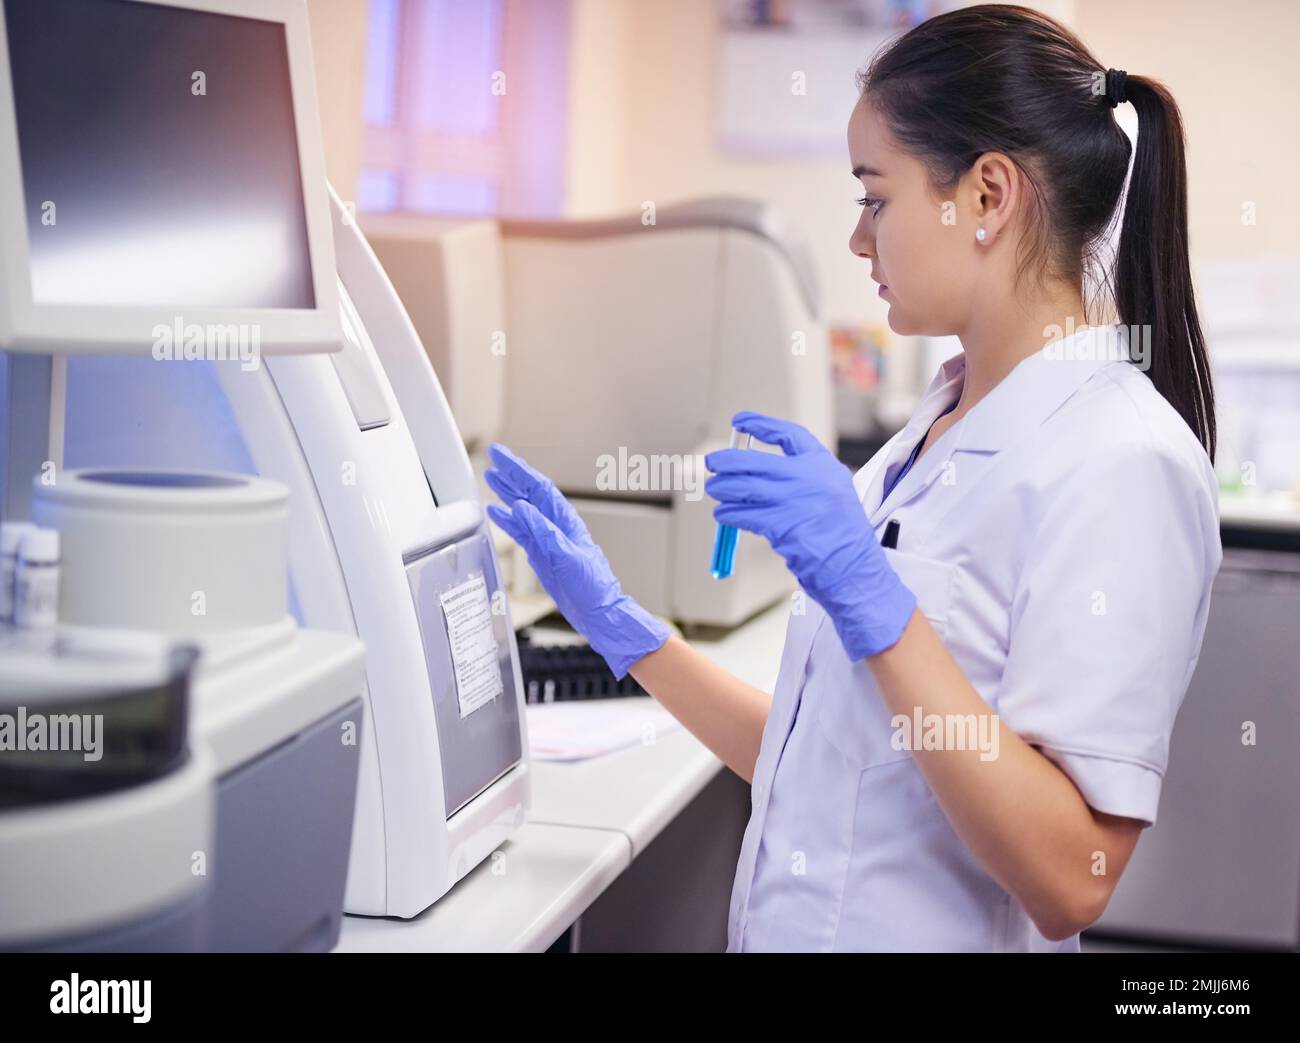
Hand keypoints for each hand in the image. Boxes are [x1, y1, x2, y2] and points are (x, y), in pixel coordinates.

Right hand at [484, 443, 669, 679]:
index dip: (518, 469)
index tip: (500, 456)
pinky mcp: (541, 554)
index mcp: (565, 521)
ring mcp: (547, 538)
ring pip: (523, 509)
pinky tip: (495, 512)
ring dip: (507, 493)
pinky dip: (507, 520)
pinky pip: (521, 531)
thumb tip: (522, 509)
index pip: (538, 487)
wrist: (599, 612)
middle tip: (493, 458)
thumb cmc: (593, 586)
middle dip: (511, 474)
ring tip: (490, 478)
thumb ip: (544, 532)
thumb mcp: (568, 556)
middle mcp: (555, 525)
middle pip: (530, 493)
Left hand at [704, 411, 915, 658]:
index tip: (740, 422)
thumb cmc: (841, 536)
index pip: (788, 435)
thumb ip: (800, 478)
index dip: (760, 425)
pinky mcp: (783, 527)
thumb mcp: (832, 494)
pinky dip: (729, 514)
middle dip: (728, 461)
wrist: (855, 571)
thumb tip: (752, 471)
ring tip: (714, 490)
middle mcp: (811, 479)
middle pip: (756, 461)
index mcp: (824, 466)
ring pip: (745, 488)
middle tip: (712, 463)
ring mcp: (797, 503)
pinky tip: (723, 514)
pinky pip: (745, 516)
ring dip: (723, 488)